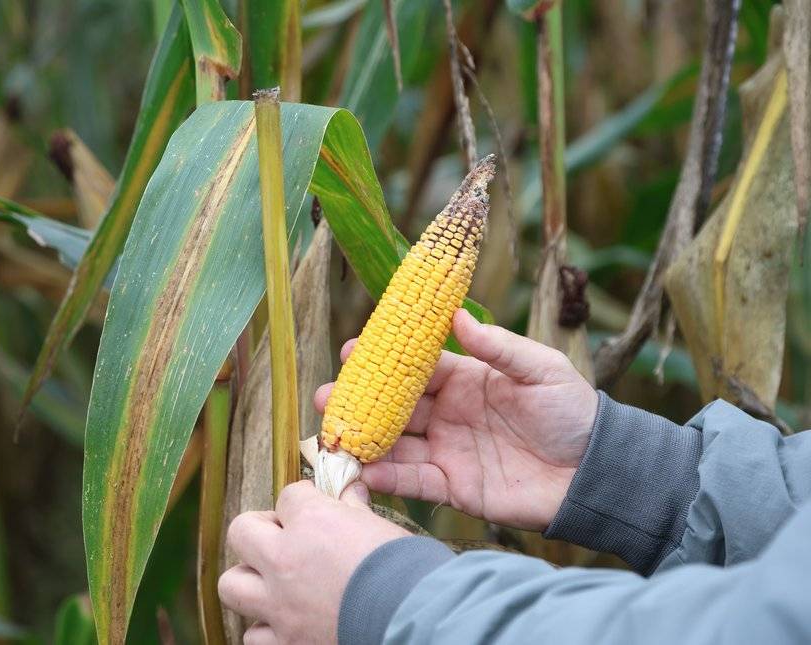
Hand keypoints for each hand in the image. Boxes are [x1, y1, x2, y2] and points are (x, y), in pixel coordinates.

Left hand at [219, 480, 408, 643]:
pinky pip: (253, 635)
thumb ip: (355, 511)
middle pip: (241, 530)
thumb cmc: (407, 569)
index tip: (317, 507)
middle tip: (281, 537)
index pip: (289, 495)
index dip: (304, 500)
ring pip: (231, 585)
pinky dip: (265, 627)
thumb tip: (350, 492)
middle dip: (259, 530)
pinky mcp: (287, 642)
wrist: (417, 620)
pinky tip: (286, 619)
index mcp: (312, 522)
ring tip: (274, 581)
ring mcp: (281, 605)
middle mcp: (286, 560)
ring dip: (250, 580)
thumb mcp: (382, 528)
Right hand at [315, 308, 597, 530]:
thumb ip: (499, 347)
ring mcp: (448, 451)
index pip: (416, 367)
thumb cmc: (573, 413)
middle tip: (326, 396)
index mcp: (466, 380)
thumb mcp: (541, 370)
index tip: (351, 352)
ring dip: (363, 440)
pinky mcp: (454, 487)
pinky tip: (363, 470)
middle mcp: (449, 414)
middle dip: (358, 401)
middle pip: (394, 405)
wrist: (594, 473)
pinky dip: (388, 478)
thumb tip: (457, 316)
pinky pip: (414, 482)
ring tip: (330, 435)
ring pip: (396, 444)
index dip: (383, 360)